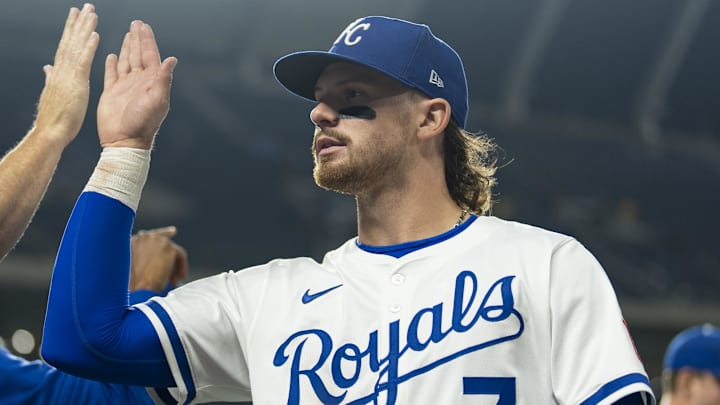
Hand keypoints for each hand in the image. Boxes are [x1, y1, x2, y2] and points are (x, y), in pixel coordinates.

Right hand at [33, 3, 98, 145]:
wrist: (52, 134)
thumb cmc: (55, 119)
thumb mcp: (54, 95)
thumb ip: (52, 78)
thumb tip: (48, 68)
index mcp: (60, 73)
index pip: (67, 47)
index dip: (72, 31)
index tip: (76, 17)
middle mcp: (63, 71)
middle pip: (72, 42)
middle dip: (78, 23)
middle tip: (85, 7)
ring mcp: (68, 76)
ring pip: (77, 47)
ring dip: (85, 29)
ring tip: (91, 13)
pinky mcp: (76, 84)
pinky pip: (83, 62)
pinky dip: (89, 48)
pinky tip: (95, 35)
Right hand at [97, 21, 176, 148]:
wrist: (124, 140)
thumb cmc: (144, 123)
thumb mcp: (157, 100)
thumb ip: (163, 79)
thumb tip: (172, 59)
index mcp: (151, 81)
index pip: (150, 55)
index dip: (147, 39)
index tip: (144, 26)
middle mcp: (139, 81)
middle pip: (138, 54)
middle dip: (137, 38)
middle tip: (136, 23)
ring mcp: (125, 86)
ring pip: (126, 61)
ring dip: (127, 47)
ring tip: (128, 34)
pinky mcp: (111, 92)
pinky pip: (111, 73)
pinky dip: (111, 63)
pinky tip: (112, 55)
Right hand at [130, 226, 187, 291]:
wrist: (136, 290)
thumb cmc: (132, 288)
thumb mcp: (133, 272)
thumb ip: (144, 261)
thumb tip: (159, 264)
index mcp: (130, 242)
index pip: (148, 236)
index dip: (162, 234)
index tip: (173, 232)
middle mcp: (142, 237)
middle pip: (163, 241)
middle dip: (170, 256)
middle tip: (176, 272)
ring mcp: (155, 239)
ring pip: (172, 250)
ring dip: (174, 266)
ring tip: (174, 281)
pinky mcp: (167, 246)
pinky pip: (180, 255)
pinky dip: (182, 267)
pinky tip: (180, 278)